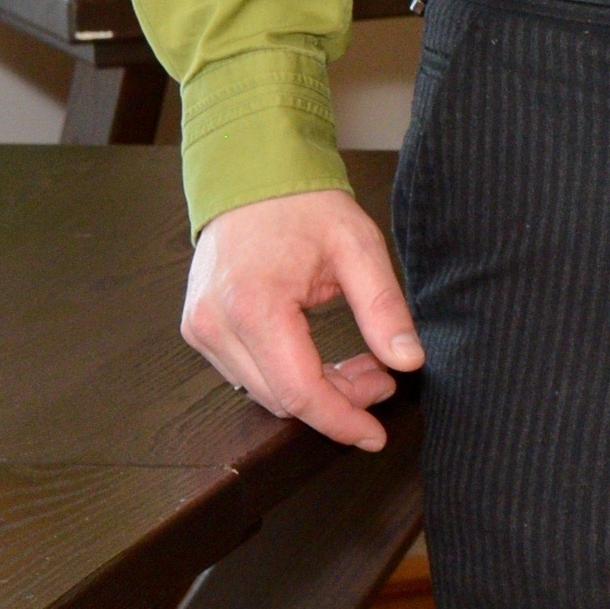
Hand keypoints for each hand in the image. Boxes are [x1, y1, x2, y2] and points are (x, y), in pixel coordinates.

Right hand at [180, 187, 419, 452]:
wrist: (252, 174)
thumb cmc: (304, 205)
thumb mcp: (359, 248)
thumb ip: (383, 308)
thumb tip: (409, 361)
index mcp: (253, 306)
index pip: (299, 391)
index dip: (341, 420)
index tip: (376, 434)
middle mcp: (215, 325)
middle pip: (282, 399)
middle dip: (338, 402)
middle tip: (384, 376)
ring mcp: (201, 329)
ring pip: (264, 393)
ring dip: (315, 391)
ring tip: (361, 364)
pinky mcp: (200, 329)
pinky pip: (248, 374)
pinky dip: (290, 376)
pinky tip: (324, 357)